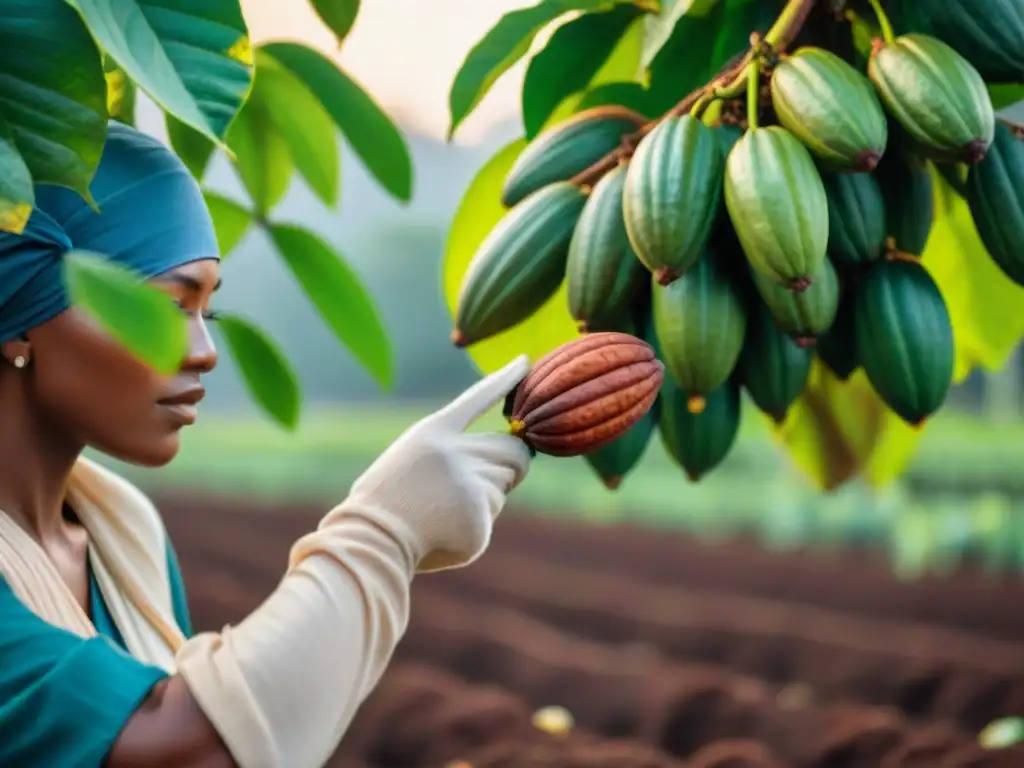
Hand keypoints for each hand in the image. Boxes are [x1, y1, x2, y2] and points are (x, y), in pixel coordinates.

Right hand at [341, 355, 532, 571]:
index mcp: (434, 432)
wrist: (371, 540)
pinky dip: (472, 528)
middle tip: (479, 484)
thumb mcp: (412, 460)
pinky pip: (490, 518)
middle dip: (511, 465)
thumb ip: (453, 453)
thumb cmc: (386, 503)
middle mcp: (455, 452)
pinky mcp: (478, 516)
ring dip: (485, 497)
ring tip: (442, 511)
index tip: (525, 361)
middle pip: (512, 450)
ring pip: (503, 484)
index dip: (503, 380)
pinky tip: (441, 532)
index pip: (478, 398)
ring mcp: (469, 484)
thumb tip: (498, 465)